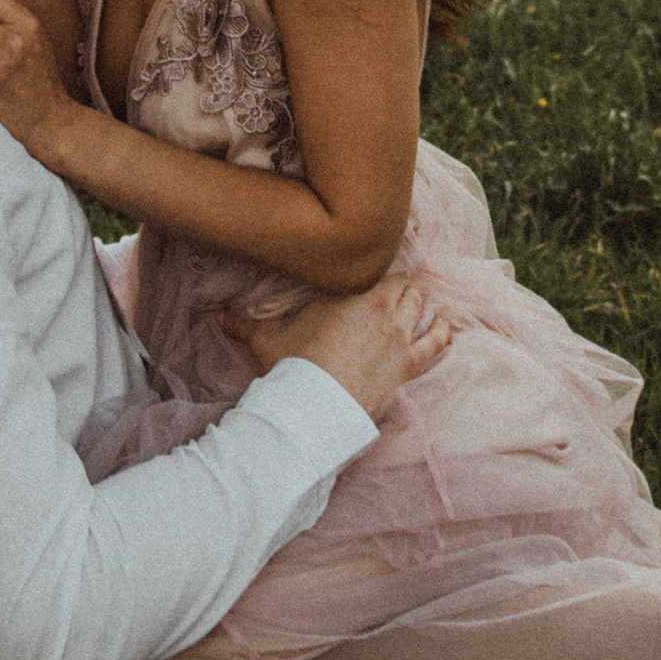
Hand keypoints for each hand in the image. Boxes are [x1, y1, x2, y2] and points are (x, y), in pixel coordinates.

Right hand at [219, 276, 451, 424]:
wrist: (316, 408)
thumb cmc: (293, 368)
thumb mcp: (265, 340)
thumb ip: (241, 323)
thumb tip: (212, 316)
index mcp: (349, 290)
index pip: (372, 263)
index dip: (374, 259)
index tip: (376, 251)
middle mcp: (380, 306)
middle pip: (401, 281)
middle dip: (397, 281)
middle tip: (391, 282)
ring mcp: (398, 335)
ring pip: (419, 304)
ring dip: (418, 300)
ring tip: (417, 296)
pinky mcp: (408, 364)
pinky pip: (434, 342)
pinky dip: (443, 331)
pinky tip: (448, 324)